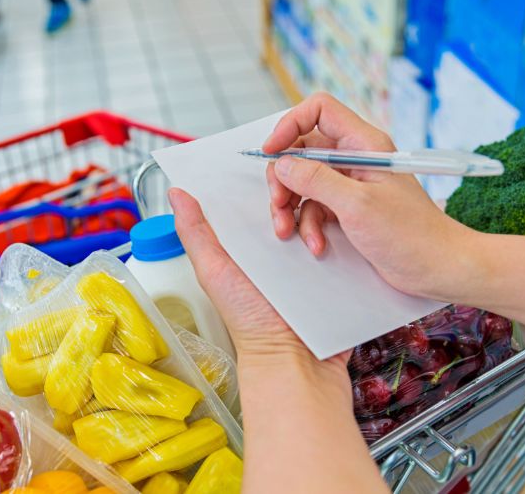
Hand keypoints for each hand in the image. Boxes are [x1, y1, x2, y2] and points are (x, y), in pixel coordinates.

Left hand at [170, 187, 388, 493]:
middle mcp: (280, 246)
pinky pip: (346, 241)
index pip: (256, 199)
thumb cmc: (250, 322)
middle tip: (293, 207)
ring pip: (324, 216)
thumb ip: (196, 234)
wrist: (295, 363)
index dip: (262, 180)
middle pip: (294, 201)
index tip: (267, 162)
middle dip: (297, 193)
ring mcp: (311, 258)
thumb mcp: (216, 272)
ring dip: (324, 214)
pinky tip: (348, 227)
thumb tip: (176, 192)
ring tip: (317, 233)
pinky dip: (347, 234)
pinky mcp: (338, 270)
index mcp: (249, 243)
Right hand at [264, 93, 475, 299]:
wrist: (437, 268)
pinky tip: (317, 244)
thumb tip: (283, 164)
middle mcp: (355, 159)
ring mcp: (350, 184)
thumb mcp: (356, 205)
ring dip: (292, 208)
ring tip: (289, 231)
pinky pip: (314, 208)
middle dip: (284, 179)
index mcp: (364, 144)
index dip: (290, 125)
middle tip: (280, 203)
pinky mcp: (347, 209)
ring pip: (303, 183)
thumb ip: (316, 180)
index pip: (319, 111)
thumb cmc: (410, 234)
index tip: (271, 152)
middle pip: (302, 152)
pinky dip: (308, 226)